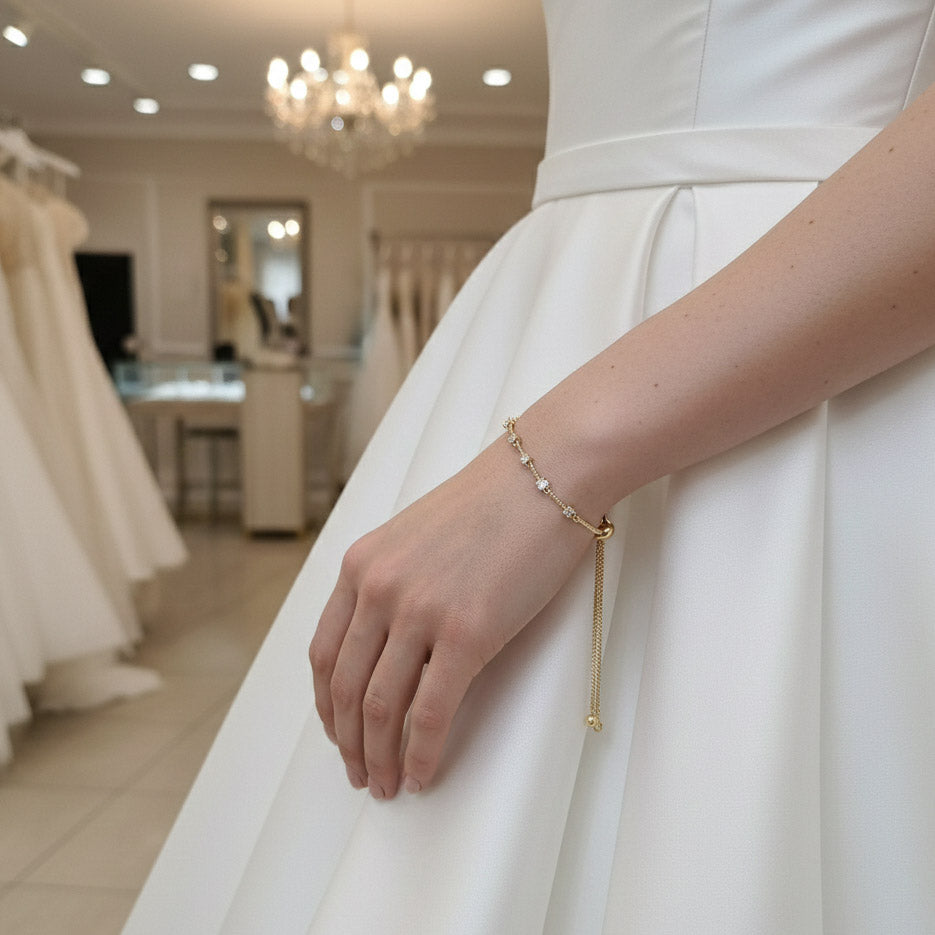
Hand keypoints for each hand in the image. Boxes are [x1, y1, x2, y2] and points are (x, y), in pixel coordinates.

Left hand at [308, 437, 593, 798]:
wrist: (546, 474)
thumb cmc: (494, 502)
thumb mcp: (419, 535)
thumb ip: (394, 583)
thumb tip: (394, 644)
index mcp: (362, 566)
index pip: (324, 653)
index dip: (326, 705)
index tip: (337, 732)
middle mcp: (379, 589)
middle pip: (345, 688)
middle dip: (348, 743)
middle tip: (360, 774)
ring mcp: (420, 611)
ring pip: (380, 708)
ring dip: (380, 758)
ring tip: (387, 785)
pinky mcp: (467, 633)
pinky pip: (431, 712)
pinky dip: (420, 753)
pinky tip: (421, 775)